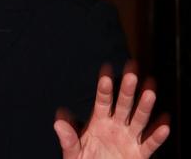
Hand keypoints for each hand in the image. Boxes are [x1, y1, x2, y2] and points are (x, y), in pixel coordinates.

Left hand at [53, 72, 169, 158]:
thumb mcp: (72, 152)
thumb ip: (68, 138)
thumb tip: (58, 122)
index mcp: (99, 122)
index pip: (102, 101)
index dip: (104, 88)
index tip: (106, 70)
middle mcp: (116, 127)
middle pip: (123, 105)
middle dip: (127, 90)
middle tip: (131, 71)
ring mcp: (129, 139)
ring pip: (139, 120)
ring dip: (144, 107)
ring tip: (149, 91)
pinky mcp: (139, 155)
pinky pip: (149, 144)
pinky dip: (156, 136)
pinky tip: (164, 125)